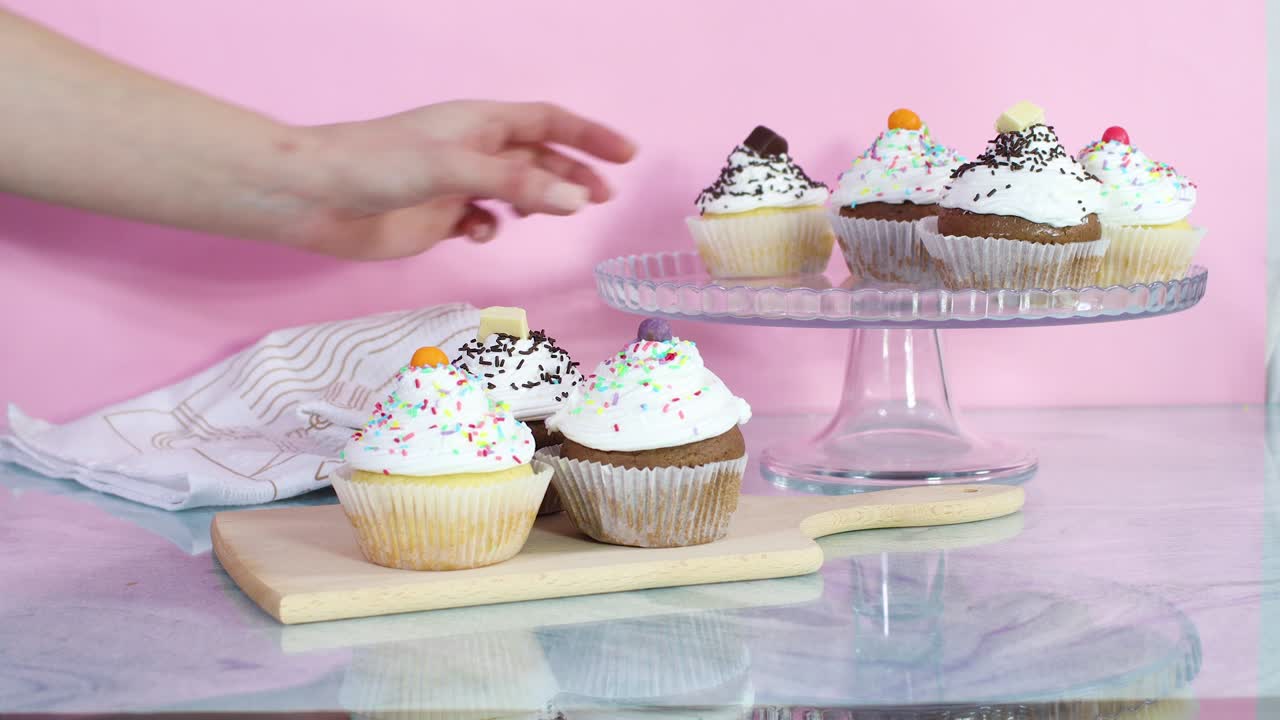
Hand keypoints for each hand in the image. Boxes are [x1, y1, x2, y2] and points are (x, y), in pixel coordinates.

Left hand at [280, 100, 635, 259]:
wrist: (317, 197)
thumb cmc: (380, 164)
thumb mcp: (457, 169)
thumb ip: (518, 186)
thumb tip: (577, 200)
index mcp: (480, 123)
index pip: (549, 122)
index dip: (589, 136)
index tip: (627, 154)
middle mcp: (473, 150)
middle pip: (539, 159)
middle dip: (573, 175)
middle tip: (605, 197)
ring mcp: (456, 184)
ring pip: (515, 192)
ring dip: (540, 203)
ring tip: (561, 216)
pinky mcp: (438, 217)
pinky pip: (483, 221)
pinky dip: (493, 229)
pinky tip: (484, 235)